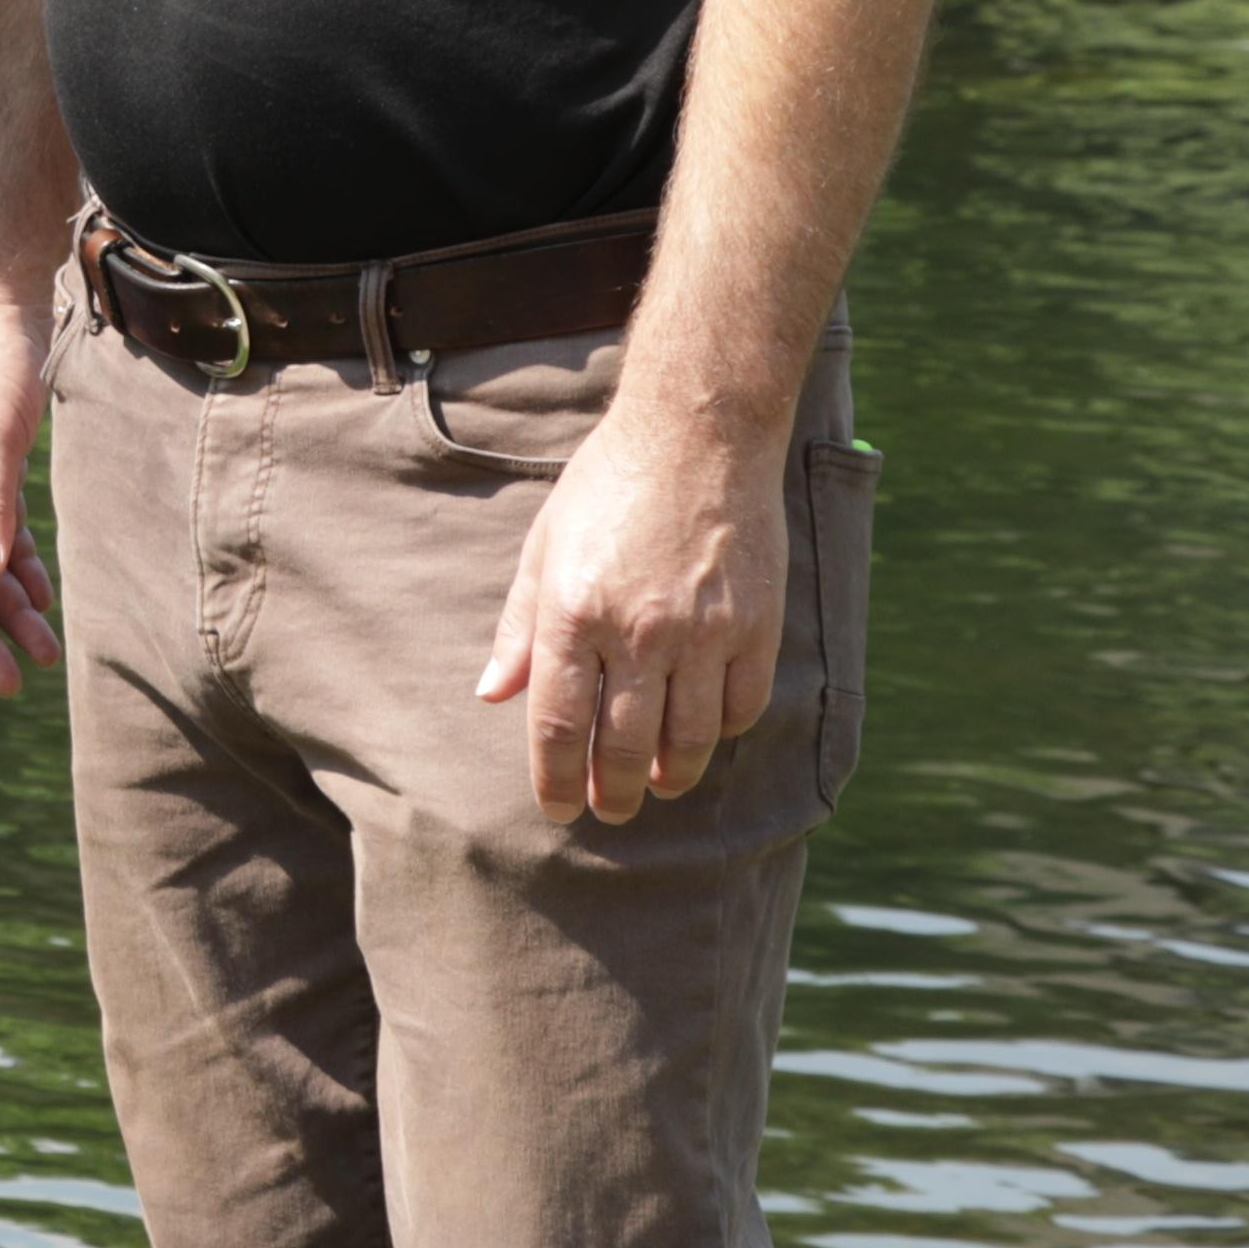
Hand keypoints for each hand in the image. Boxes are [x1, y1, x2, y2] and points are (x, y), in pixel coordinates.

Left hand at [477, 408, 786, 819]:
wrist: (696, 436)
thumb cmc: (607, 487)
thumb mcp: (543, 548)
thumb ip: (520, 629)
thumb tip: (493, 697)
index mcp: (574, 613)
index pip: (560, 726)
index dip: (555, 780)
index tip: (557, 809)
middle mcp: (638, 631)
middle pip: (625, 746)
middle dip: (614, 792)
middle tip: (610, 810)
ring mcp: (704, 631)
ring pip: (689, 739)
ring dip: (671, 774)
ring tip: (657, 785)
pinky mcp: (756, 625)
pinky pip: (742, 705)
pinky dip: (722, 731)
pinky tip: (705, 734)